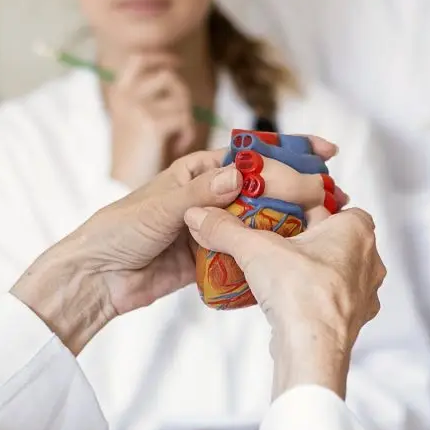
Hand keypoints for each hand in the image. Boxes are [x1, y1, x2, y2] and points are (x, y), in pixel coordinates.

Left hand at [13, 137, 339, 355]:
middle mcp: (209, 197)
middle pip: (263, 189)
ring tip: (324, 227)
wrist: (96, 279)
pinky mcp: (210, 260)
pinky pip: (244, 255)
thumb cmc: (119, 230)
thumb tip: (239, 175)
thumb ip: (200, 195)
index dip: (288, 150)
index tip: (325, 151)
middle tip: (334, 197)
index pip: (250, 156)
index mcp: (197, 172)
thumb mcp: (160, 208)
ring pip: (259, 223)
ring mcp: (213, 229)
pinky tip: (292, 258)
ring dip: (288, 224)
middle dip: (298, 190)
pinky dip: (266, 256)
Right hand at [109, 53, 197, 188]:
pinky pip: (184, 119)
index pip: (139, 61)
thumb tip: (179, 82)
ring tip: (177, 139)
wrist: (122, 191)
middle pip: (168, 77)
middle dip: (183, 97)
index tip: (176, 63)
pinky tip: (177, 148)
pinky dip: (187, 134)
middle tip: (182, 121)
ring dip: (186, 119)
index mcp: (121, 94)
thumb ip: (154, 102)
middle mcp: (127, 97)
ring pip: (181, 99)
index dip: (159, 57)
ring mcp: (138, 108)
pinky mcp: (151, 124)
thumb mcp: (140, 125)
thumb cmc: (138, 161)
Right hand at [184, 205, 383, 398]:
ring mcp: (365, 294)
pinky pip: (335, 299)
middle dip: (311, 240)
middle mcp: (370, 261)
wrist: (312, 349)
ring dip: (315, 270)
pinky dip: (316, 297)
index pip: (339, 207)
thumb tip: (199, 214)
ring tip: (283, 271)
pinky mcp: (354, 320)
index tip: (289, 213)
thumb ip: (225, 229)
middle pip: (338, 239)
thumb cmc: (300, 292)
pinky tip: (291, 300)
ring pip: (339, 271)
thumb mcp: (255, 249)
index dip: (314, 208)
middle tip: (280, 240)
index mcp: (357, 231)